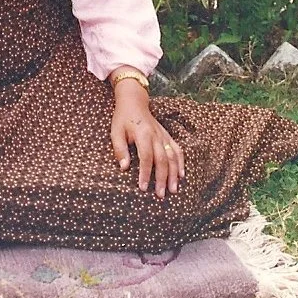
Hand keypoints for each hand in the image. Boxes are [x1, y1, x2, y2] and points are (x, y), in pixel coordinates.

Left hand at [110, 80, 184, 198]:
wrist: (134, 102)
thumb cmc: (122, 119)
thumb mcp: (115, 132)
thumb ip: (120, 149)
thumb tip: (124, 168)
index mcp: (143, 134)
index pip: (146, 157)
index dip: (146, 173)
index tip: (143, 187)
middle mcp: (156, 135)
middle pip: (162, 160)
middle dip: (162, 179)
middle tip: (161, 195)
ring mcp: (163, 135)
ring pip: (172, 157)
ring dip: (174, 174)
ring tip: (173, 190)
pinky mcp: (167, 136)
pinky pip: (178, 150)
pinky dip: (180, 163)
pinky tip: (181, 175)